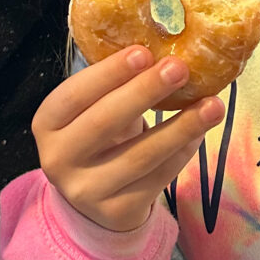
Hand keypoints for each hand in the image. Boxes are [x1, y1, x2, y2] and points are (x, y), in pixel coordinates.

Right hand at [33, 47, 225, 232]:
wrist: (89, 196)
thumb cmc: (95, 135)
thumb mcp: (90, 109)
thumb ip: (114, 84)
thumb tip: (163, 47)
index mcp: (47, 123)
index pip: (74, 95)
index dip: (109, 73)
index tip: (144, 51)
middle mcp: (58, 159)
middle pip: (104, 122)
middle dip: (145, 92)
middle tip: (180, 68)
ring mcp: (86, 190)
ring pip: (139, 156)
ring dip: (180, 127)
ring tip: (212, 105)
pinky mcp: (117, 212)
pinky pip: (157, 179)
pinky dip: (182, 152)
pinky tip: (200, 132)